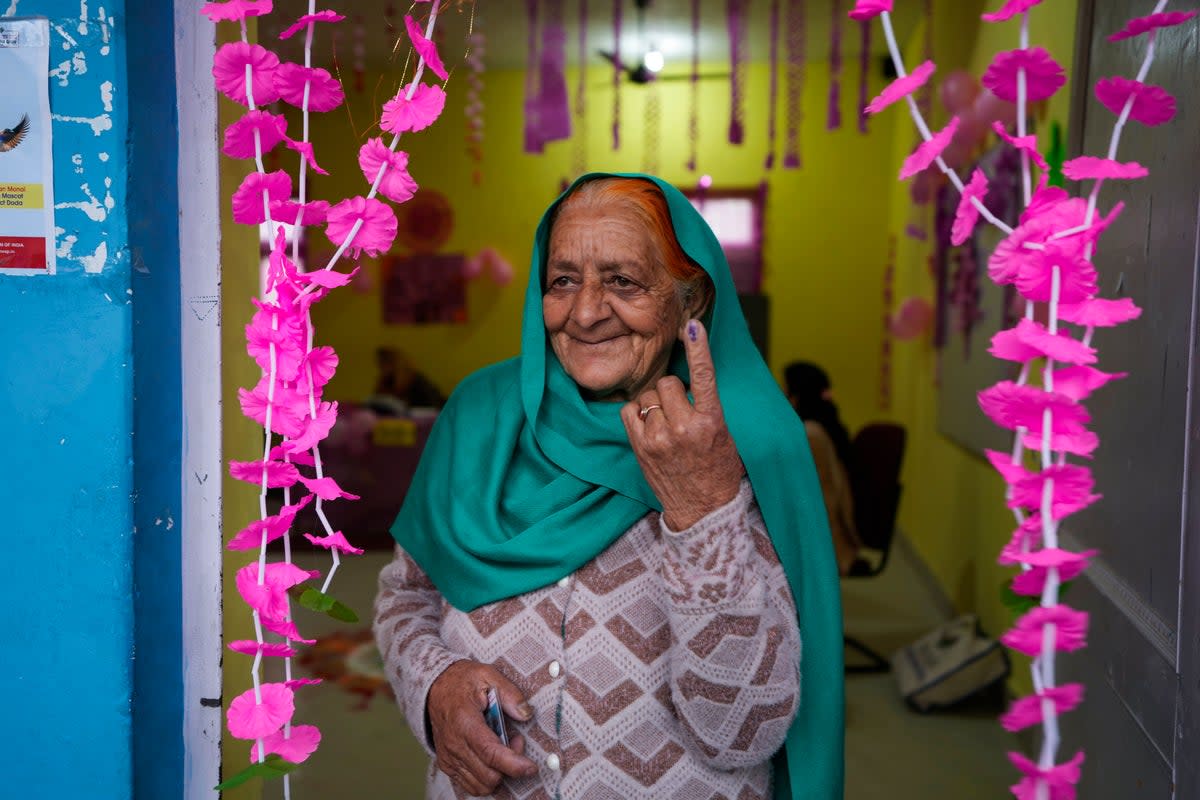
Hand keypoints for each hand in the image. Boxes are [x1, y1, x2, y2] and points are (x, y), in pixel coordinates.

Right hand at [427, 660, 537, 795]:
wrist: (433, 688)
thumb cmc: (461, 681)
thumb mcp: (487, 675)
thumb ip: (510, 693)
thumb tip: (526, 714)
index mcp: (465, 722)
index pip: (490, 753)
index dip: (514, 765)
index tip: (531, 767)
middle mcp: (454, 744)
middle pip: (488, 776)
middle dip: (510, 766)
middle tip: (516, 741)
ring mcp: (449, 757)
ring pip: (481, 785)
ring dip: (499, 773)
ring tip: (503, 748)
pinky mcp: (447, 764)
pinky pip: (470, 785)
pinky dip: (486, 777)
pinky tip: (491, 757)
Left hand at [621, 319, 744, 530]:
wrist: (703, 509)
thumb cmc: (718, 469)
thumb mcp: (724, 434)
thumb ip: (706, 407)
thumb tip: (689, 378)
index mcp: (711, 422)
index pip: (704, 377)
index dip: (699, 348)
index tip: (692, 325)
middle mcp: (683, 428)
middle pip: (667, 383)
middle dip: (673, 391)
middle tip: (682, 411)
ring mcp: (658, 438)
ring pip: (648, 396)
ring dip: (656, 404)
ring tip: (668, 424)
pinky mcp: (640, 447)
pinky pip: (629, 410)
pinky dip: (638, 413)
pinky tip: (651, 426)